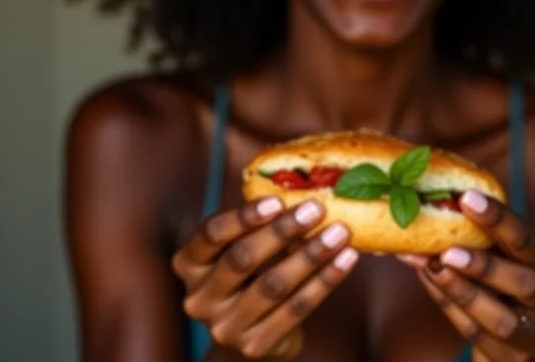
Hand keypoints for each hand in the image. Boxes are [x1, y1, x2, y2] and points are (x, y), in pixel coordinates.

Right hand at [172, 197, 358, 358]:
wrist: (250, 332)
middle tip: (316, 208)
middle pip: (242, 259)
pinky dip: (325, 281)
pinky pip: (296, 309)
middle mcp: (199, 297)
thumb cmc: (248, 273)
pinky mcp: (254, 346)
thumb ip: (257, 223)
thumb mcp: (239, 246)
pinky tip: (345, 259)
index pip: (211, 234)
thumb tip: (304, 188)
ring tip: (340, 232)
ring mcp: (224, 326)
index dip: (244, 217)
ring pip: (273, 285)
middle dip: (282, 231)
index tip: (277, 200)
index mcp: (189, 263)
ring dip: (311, 255)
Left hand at [398, 191, 534, 360]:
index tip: (466, 197)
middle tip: (449, 250)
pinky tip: (430, 283)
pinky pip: (478, 335)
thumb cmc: (499, 286)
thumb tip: (424, 202)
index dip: (497, 218)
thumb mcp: (497, 257)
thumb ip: (472, 235)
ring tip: (434, 269)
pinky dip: (450, 308)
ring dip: (464, 293)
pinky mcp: (513, 361)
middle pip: (524, 283)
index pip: (524, 238)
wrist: (516, 345)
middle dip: (485, 265)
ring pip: (502, 319)